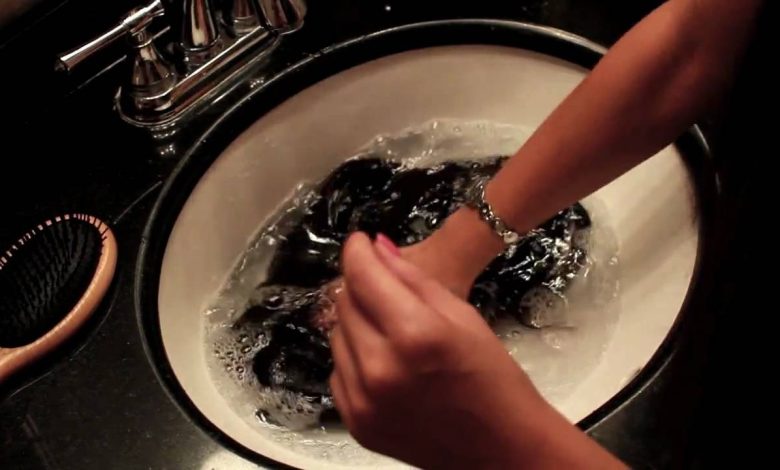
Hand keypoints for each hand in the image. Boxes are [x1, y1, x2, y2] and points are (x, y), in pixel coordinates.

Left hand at [330, 232, 623, 468]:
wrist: (502, 448)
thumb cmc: (492, 377)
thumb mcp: (462, 315)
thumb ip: (412, 279)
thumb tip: (376, 247)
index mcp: (414, 334)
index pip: (363, 275)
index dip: (357, 251)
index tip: (359, 242)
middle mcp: (380, 369)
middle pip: (345, 304)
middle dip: (361, 287)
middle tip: (386, 289)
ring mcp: (364, 401)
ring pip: (337, 336)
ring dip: (358, 325)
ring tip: (393, 333)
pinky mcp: (357, 423)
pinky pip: (339, 372)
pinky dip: (355, 360)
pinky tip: (387, 364)